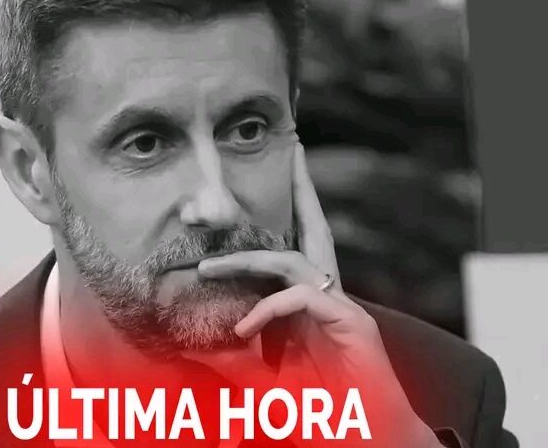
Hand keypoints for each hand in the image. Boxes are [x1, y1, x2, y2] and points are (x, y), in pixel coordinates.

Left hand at [182, 142, 440, 446]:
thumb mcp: (267, 373)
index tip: (283, 168)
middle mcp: (332, 296)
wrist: (370, 431)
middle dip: (301, 189)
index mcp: (314, 300)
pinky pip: (303, 301)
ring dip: (248, 261)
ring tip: (206, 269)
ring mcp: (345, 308)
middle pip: (313, 230)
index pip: (299, 243)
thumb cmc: (322, 404)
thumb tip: (194, 340)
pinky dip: (268, 310)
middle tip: (292, 146)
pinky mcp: (354, 326)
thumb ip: (239, 351)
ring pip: (295, 262)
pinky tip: (243, 328)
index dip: (294, 206)